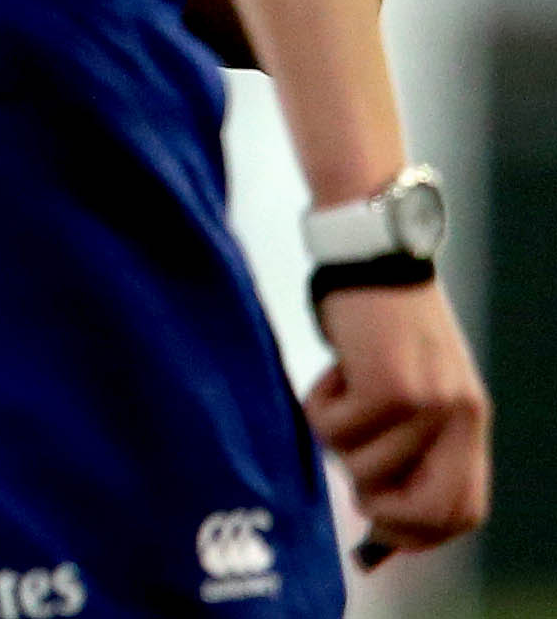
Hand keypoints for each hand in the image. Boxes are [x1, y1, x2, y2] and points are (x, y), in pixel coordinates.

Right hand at [306, 282, 490, 562]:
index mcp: (470, 421)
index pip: (462, 510)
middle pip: (427, 508)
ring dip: (335, 434)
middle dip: (378, 506)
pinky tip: (336, 367)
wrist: (374, 255)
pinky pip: (335, 428)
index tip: (378, 530)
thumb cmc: (379, 325)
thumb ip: (407, 445)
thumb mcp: (410, 388)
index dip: (419, 534)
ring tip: (343, 387)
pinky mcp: (387, 385)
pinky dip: (319, 403)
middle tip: (353, 481)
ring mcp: (426, 404)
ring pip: (361, 465)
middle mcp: (459, 418)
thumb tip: (374, 517)